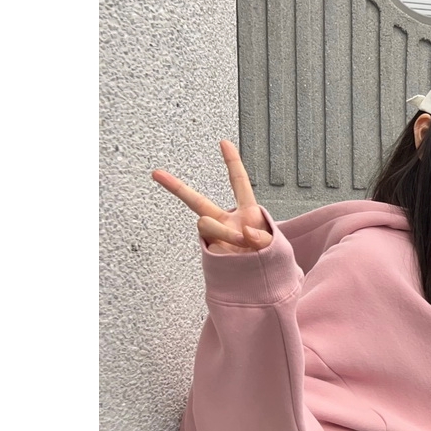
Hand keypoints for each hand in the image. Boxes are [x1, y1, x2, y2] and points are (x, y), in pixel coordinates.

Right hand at [151, 140, 271, 254]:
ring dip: (225, 231)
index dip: (232, 162)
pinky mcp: (210, 252)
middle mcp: (227, 221)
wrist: (262, 288)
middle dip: (176, 187)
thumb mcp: (275, 247)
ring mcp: (216, 237)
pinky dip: (226, 244)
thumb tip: (242, 232)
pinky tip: (238, 255)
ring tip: (242, 246)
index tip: (224, 142)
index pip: (239, 183)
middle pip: (198, 201)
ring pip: (206, 223)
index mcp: (248, 213)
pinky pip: (211, 241)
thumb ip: (262, 238)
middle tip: (156, 173)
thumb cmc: (271, 263)